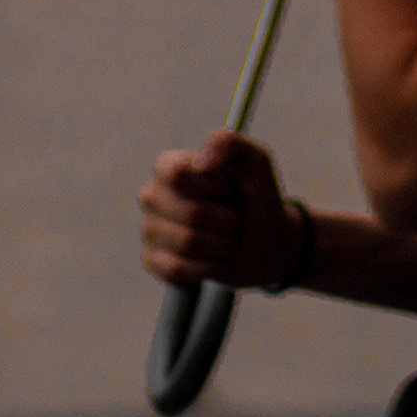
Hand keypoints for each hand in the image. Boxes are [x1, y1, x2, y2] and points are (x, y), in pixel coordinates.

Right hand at [138, 130, 304, 290]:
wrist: (266, 242)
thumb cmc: (257, 198)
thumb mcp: (256, 164)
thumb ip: (232, 146)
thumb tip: (201, 162)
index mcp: (170, 165)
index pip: (178, 174)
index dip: (214, 187)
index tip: (230, 189)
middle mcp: (153, 195)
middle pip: (191, 213)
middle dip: (228, 221)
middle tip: (235, 218)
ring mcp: (150, 229)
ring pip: (188, 244)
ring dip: (223, 246)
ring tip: (228, 239)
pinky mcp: (153, 260)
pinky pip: (178, 269)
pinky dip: (208, 268)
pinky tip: (214, 259)